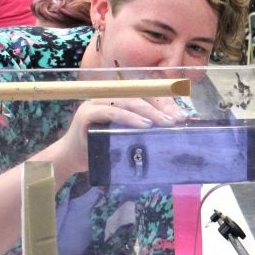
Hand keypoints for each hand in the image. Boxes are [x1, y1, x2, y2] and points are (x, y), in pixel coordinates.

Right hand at [56, 96, 189, 174]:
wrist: (72, 159)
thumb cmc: (102, 148)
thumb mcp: (127, 137)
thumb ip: (143, 130)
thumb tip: (173, 130)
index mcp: (120, 98)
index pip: (147, 94)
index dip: (166, 102)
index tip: (182, 115)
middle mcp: (109, 96)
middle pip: (140, 95)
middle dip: (161, 107)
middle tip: (176, 120)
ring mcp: (97, 103)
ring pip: (128, 100)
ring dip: (149, 111)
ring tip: (165, 123)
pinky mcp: (87, 114)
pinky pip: (111, 112)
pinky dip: (128, 117)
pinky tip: (143, 125)